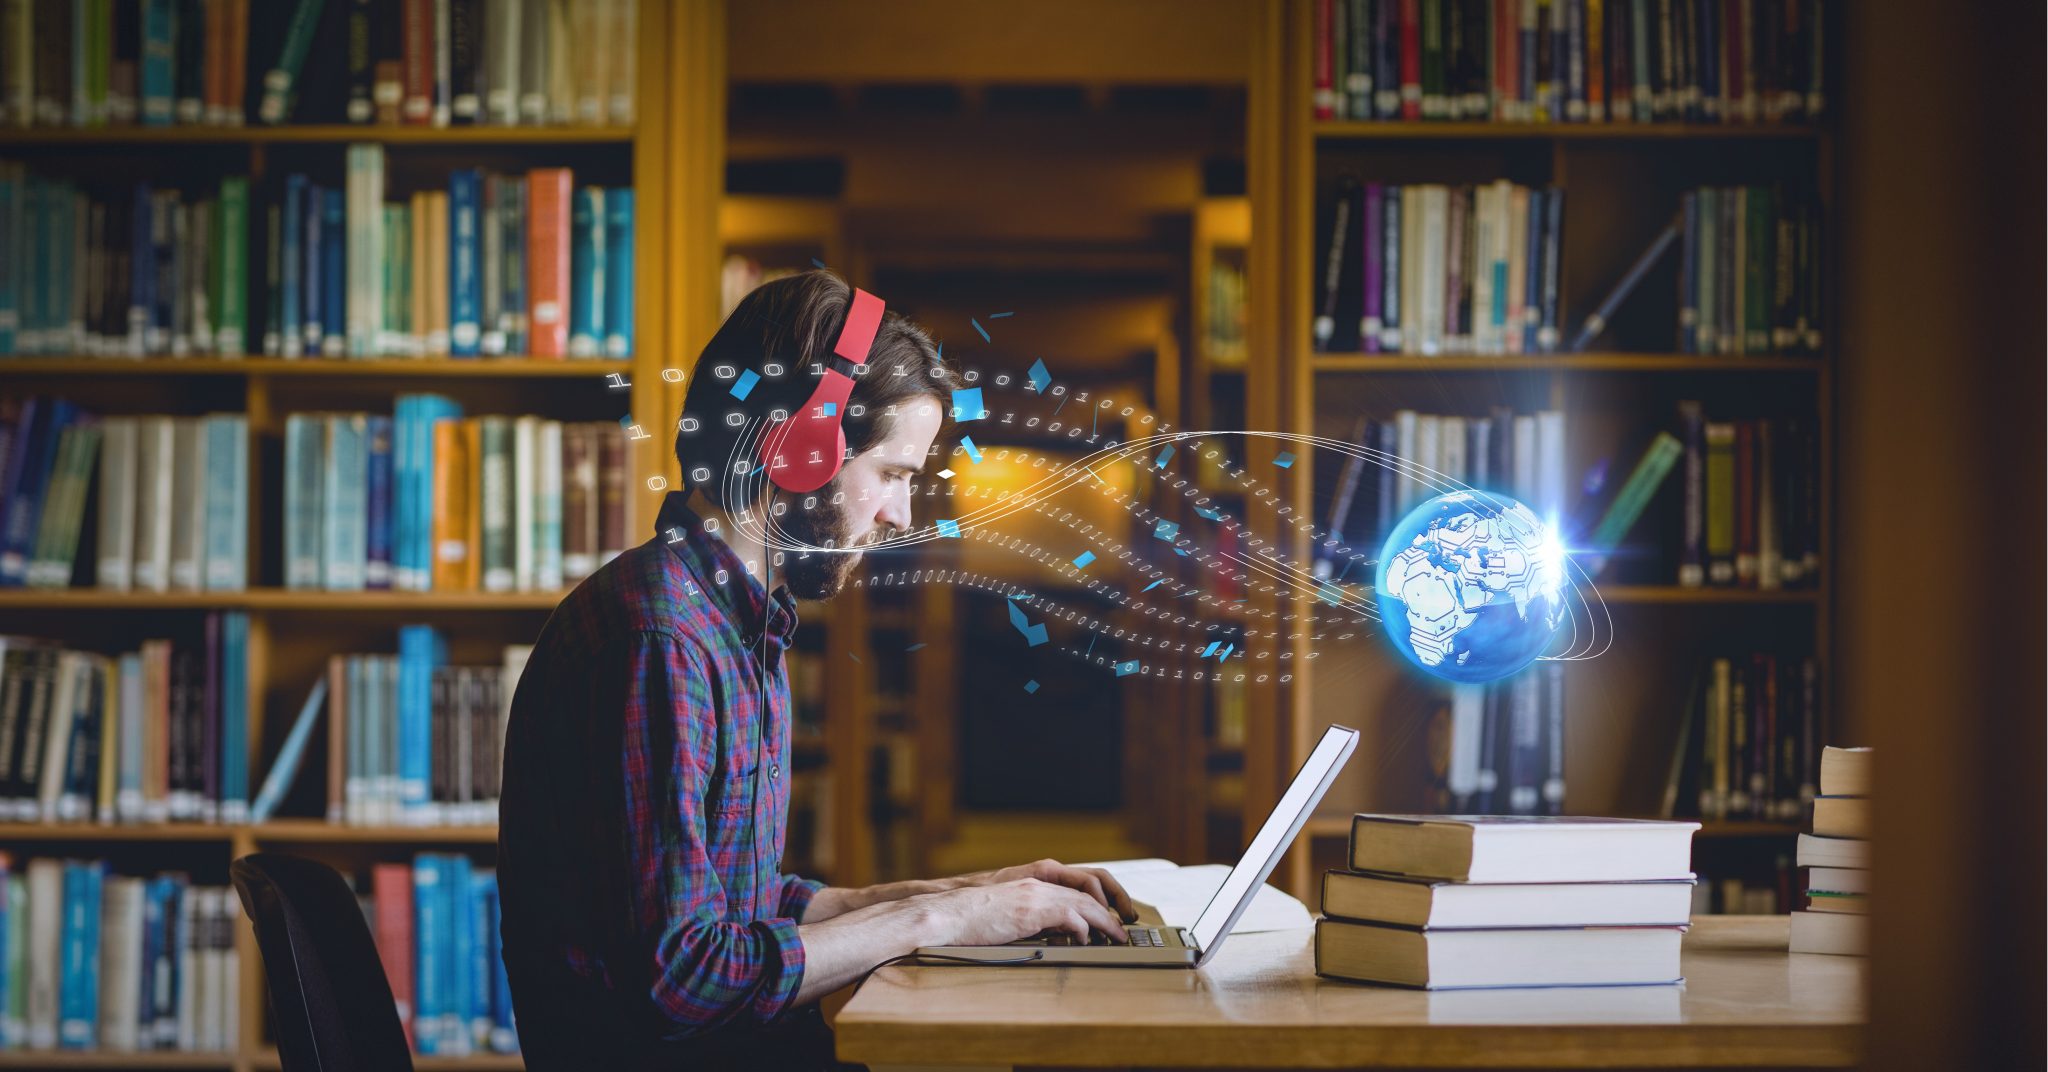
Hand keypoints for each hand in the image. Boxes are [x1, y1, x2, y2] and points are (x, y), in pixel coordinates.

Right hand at [947, 858, 1137, 923]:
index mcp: (1032, 882)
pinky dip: (1083, 929)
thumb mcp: (1006, 914)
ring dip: (1105, 920)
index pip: (1077, 883)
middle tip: (1124, 928)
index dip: (1100, 899)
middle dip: (1111, 908)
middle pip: (1088, 888)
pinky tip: (1086, 941)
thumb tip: (1052, 935)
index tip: (1112, 916)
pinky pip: (1068, 915)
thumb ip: (1030, 918)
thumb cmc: (969, 920)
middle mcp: (1037, 883)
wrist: (946, 915)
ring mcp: (1034, 893)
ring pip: (1084, 901)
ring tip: (1117, 937)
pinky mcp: (1030, 908)